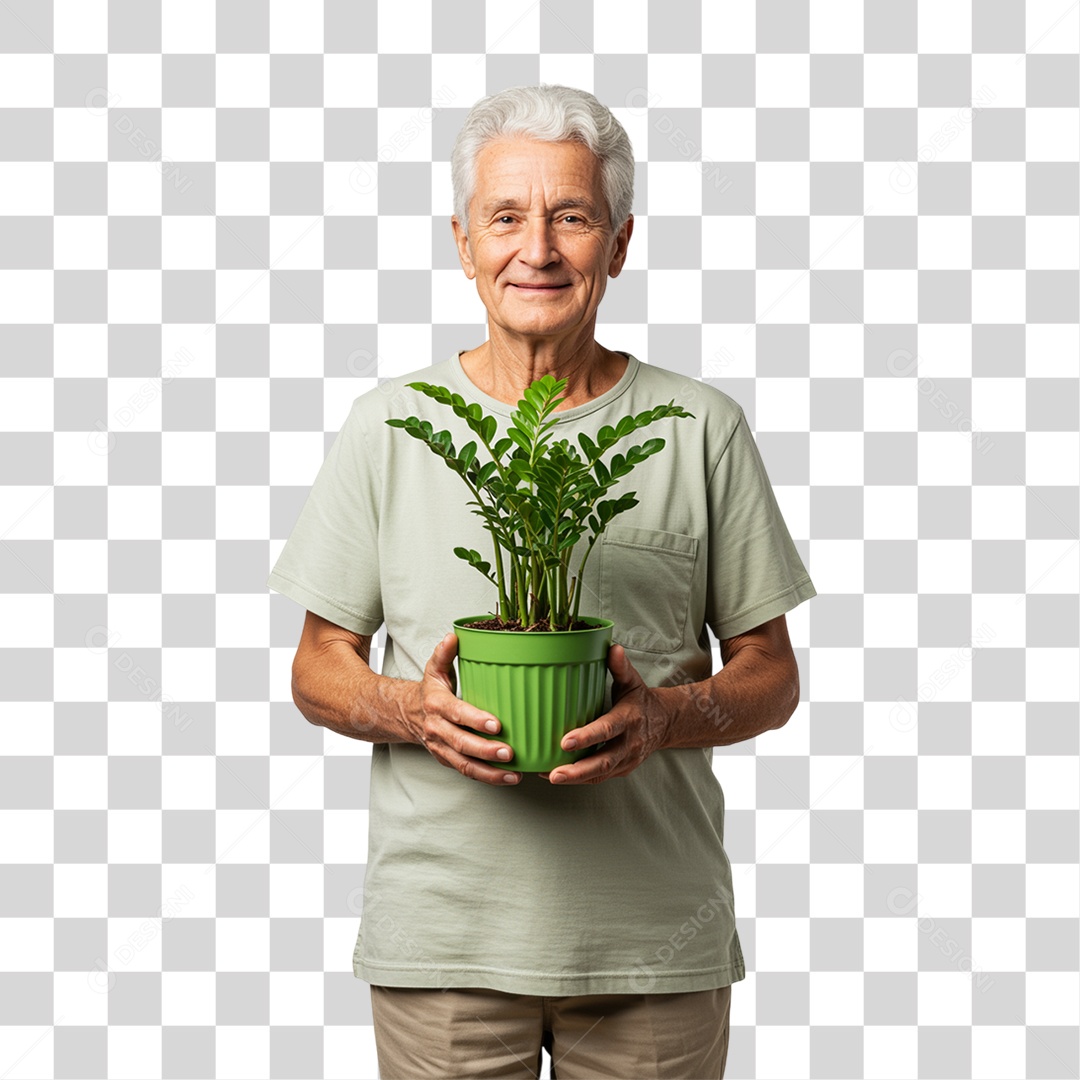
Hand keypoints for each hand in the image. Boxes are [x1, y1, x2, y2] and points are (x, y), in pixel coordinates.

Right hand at [411, 633, 520, 785]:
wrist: (407, 715)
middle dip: (486, 750)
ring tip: (514, 774)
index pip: (457, 713)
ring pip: (465, 765)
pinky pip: (467, 772)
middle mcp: (438, 729)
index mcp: (437, 705)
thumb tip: (453, 637)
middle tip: (509, 753)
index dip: (476, 720)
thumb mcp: (434, 669)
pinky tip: (509, 778)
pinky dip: (488, 778)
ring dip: (490, 773)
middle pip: (462, 744)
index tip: (497, 724)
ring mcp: (442, 748)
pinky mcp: (448, 760)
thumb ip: (444, 654)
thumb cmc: (431, 690)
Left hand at [538, 644, 671, 784]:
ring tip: (549, 777)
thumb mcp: (632, 681)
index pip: (607, 729)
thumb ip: (620, 667)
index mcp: (629, 719)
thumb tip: (613, 647)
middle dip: (578, 770)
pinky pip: (600, 777)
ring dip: (575, 778)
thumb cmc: (640, 700)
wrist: (665, 723)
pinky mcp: (622, 769)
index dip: (587, 737)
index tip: (565, 742)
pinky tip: (556, 775)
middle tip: (554, 774)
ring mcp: (627, 759)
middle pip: (603, 761)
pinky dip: (580, 779)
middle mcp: (629, 743)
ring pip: (600, 774)